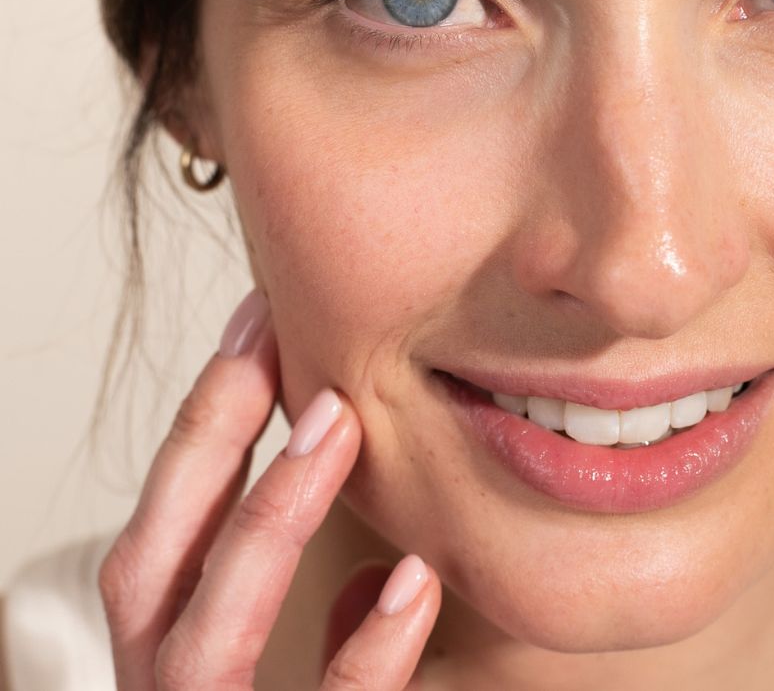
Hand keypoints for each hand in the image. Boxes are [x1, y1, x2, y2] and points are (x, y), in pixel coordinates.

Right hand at [97, 289, 441, 688]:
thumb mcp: (288, 687)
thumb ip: (321, 632)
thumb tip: (376, 575)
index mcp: (168, 659)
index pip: (163, 533)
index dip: (201, 427)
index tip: (255, 328)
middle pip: (150, 565)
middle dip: (207, 442)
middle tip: (271, 337)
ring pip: (209, 637)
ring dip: (269, 516)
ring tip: (337, 422)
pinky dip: (368, 652)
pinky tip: (414, 578)